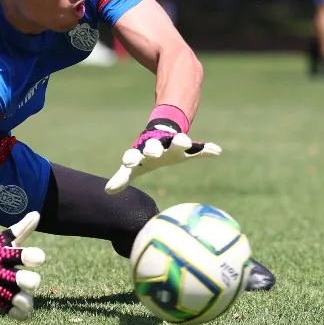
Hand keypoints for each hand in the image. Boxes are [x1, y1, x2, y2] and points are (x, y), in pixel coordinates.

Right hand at [0, 212, 45, 319]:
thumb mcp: (9, 238)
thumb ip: (23, 228)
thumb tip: (37, 214)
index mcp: (5, 255)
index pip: (19, 255)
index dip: (29, 256)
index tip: (40, 258)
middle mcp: (1, 271)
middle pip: (15, 278)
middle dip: (27, 281)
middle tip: (34, 282)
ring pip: (11, 295)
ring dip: (22, 300)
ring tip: (29, 304)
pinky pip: (6, 307)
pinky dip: (16, 312)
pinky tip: (26, 314)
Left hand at [105, 120, 220, 194]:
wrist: (163, 132)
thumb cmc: (147, 156)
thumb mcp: (136, 166)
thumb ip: (122, 178)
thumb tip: (107, 191)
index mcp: (142, 153)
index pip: (134, 155)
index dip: (131, 158)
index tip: (128, 162)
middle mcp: (157, 146)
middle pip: (154, 146)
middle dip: (153, 148)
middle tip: (153, 151)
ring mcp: (173, 144)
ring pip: (176, 141)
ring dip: (180, 141)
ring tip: (184, 141)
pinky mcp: (188, 146)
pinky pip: (199, 148)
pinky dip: (207, 150)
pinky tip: (216, 151)